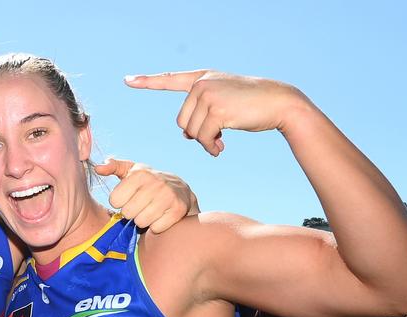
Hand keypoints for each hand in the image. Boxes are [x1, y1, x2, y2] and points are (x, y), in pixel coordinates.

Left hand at [94, 157, 198, 233]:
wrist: (180, 190)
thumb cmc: (148, 182)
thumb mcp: (131, 171)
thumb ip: (113, 167)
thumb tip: (97, 168)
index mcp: (140, 174)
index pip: (114, 200)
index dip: (119, 202)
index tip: (129, 197)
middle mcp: (155, 183)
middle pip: (127, 213)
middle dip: (132, 212)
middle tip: (140, 206)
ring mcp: (168, 196)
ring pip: (141, 222)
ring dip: (143, 220)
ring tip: (149, 211)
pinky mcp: (178, 210)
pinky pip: (156, 228)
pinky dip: (156, 226)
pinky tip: (160, 216)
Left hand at [124, 70, 305, 156]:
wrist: (278, 103)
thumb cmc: (251, 106)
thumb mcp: (222, 107)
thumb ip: (200, 115)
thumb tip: (184, 135)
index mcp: (202, 78)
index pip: (170, 80)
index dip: (148, 82)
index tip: (128, 80)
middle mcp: (202, 83)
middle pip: (181, 121)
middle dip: (197, 135)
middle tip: (216, 137)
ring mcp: (208, 94)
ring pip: (190, 132)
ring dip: (205, 142)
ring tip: (220, 141)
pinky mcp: (216, 109)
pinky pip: (202, 138)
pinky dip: (210, 147)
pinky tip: (221, 147)